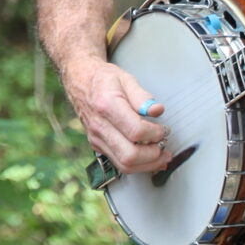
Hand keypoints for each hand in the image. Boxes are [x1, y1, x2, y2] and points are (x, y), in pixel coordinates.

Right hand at [62, 59, 171, 174]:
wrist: (79, 80)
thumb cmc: (104, 79)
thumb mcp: (126, 79)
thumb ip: (142, 96)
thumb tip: (157, 110)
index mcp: (107, 105)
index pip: (136, 131)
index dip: (155, 134)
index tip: (164, 129)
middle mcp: (99, 125)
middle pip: (129, 155)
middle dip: (153, 156)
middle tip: (165, 147)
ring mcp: (96, 137)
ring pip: (124, 164)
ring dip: (147, 165)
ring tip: (162, 157)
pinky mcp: (97, 144)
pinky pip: (118, 163)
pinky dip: (137, 165)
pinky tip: (150, 158)